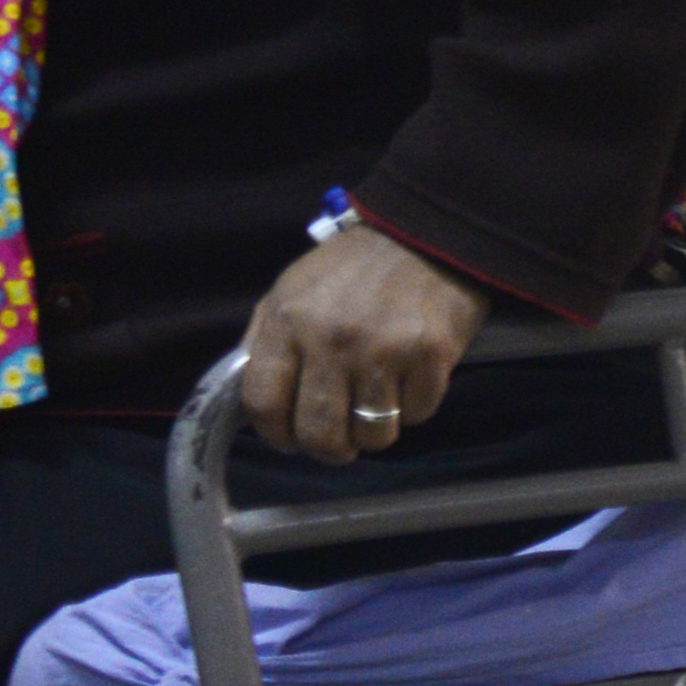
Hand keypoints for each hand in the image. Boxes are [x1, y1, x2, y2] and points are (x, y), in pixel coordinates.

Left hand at [239, 218, 487, 461]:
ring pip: (372, 435)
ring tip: (377, 408)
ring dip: (374, 432)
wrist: (425, 235)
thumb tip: (256, 398)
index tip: (289, 437)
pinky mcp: (430, 358)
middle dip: (328, 449)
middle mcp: (330, 341)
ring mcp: (383, 352)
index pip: (262, 403)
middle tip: (339, 441)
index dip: (274, 434)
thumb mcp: (291, 291)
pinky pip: (417, 415)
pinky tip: (410, 380)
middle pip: (318, 433)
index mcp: (287, 322)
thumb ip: (266, 341)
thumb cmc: (352, 268)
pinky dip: (413, 407)